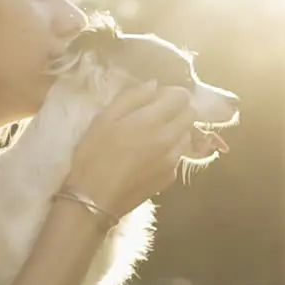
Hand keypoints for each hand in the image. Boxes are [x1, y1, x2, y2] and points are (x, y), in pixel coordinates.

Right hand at [65, 82, 195, 215]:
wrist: (94, 199)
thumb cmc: (94, 155)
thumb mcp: (104, 118)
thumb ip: (132, 97)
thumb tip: (153, 85)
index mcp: (152, 120)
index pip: (181, 96)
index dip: (170, 93)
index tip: (156, 98)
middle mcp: (169, 138)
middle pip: (191, 114)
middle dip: (178, 109)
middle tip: (156, 114)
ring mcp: (173, 160)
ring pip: (187, 135)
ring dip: (176, 129)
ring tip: (152, 136)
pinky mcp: (171, 177)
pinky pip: (178, 155)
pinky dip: (170, 150)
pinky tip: (149, 156)